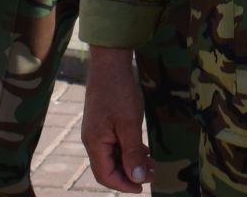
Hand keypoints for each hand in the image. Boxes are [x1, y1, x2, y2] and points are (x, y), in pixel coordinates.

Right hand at [83, 47, 152, 192]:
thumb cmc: (119, 91)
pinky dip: (129, 149)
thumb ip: (133, 152)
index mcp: (94, 142)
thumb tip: (138, 178)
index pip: (105, 175)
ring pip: (113, 155)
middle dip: (130, 174)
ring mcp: (98, 130)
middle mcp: (93, 139)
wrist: (110, 61)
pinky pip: (115, 143)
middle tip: (153, 173)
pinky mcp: (104, 122)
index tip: (143, 187)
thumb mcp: (130, 124)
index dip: (124, 184)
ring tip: (153, 163)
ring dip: (132, 162)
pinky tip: (144, 149)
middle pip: (109, 167)